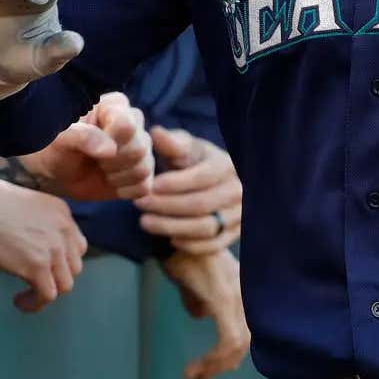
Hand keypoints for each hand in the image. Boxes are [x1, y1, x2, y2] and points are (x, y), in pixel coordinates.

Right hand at [0, 177, 88, 313]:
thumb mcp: (26, 207)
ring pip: (65, 285)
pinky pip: (47, 295)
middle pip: (75, 267)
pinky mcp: (38, 266)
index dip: (63, 261)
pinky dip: (35, 304)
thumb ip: (38, 225)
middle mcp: (63, 230)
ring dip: (47, 294)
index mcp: (62, 213)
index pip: (76, 246)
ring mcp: (53, 249)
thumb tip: (33, 247)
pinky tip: (20, 302)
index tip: (48, 267)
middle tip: (37, 282)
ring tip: (28, 296)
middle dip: (57, 277)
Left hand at [23, 92, 153, 201]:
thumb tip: (110, 150)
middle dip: (112, 161)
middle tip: (94, 161)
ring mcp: (140, 147)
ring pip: (144, 167)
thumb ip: (81, 137)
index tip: (89, 145)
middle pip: (139, 148)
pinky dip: (124, 190)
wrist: (54, 172)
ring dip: (117, 176)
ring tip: (100, 170)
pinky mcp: (142, 171)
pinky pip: (145, 185)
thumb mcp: (59, 139)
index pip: (127, 125)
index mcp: (115, 106)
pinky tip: (109, 182)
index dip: (110, 141)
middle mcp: (133, 123)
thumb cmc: (55, 147)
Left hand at [137, 128, 241, 254]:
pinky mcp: (234, 234)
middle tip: (139, 204)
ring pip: (205, 227)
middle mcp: (239, 190)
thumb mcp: (184, 148)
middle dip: (166, 206)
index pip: (202, 177)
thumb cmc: (193, 163)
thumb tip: (156, 133)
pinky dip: (189, 244)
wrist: (210, 185)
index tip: (150, 186)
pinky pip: (212, 245)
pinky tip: (168, 237)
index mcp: (227, 165)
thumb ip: (172, 143)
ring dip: (172, 227)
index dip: (175, 184)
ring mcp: (239, 214)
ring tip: (144, 222)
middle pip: (201, 204)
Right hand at [162, 247, 250, 378]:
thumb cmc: (174, 250)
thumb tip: (198, 314)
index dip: (231, 352)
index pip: (247, 326)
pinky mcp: (221, 297)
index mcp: (239, 284)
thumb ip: (197, 297)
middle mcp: (244, 288)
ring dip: (217, 365)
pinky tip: (194, 367)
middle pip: (247, 339)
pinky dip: (213, 360)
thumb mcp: (190, 279)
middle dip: (225, 363)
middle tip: (201, 375)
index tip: (208, 365)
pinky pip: (228, 339)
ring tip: (196, 374)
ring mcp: (235, 291)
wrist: (164, 231)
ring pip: (239, 343)